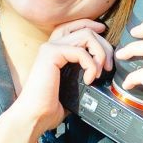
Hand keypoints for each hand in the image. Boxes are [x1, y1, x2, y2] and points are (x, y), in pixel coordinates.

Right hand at [14, 18, 113, 134]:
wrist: (34, 116)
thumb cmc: (48, 107)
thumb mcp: (71, 88)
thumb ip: (81, 76)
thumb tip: (100, 76)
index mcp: (54, 51)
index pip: (74, 27)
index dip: (90, 25)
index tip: (104, 31)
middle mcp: (51, 45)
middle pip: (85, 29)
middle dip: (103, 45)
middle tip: (108, 66)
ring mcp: (50, 48)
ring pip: (86, 35)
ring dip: (100, 53)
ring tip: (99, 73)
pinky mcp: (51, 54)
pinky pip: (81, 51)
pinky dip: (91, 65)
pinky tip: (89, 79)